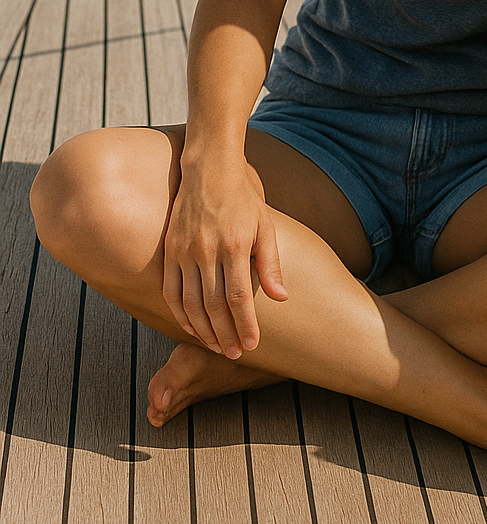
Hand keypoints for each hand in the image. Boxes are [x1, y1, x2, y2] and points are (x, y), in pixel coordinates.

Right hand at [162, 159, 287, 356]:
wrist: (209, 170)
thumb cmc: (243, 199)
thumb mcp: (264, 226)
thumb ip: (270, 264)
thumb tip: (281, 298)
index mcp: (234, 245)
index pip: (239, 297)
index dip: (245, 325)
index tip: (252, 345)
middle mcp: (206, 250)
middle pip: (214, 306)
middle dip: (225, 334)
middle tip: (235, 354)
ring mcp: (184, 250)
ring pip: (191, 303)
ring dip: (203, 330)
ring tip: (217, 346)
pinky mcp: (169, 250)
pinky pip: (170, 291)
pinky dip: (180, 314)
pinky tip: (192, 328)